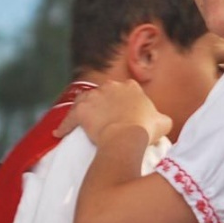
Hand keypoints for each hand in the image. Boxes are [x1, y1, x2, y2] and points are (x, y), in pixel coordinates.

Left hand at [53, 80, 171, 145]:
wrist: (127, 136)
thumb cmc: (146, 129)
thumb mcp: (163, 122)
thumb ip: (161, 118)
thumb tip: (162, 121)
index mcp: (131, 87)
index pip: (126, 89)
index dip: (124, 101)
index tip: (123, 111)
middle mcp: (111, 86)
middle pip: (103, 93)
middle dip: (102, 103)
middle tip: (103, 117)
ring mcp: (95, 96)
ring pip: (84, 100)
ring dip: (82, 109)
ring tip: (80, 120)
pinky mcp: (82, 110)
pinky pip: (70, 117)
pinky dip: (65, 125)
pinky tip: (59, 133)